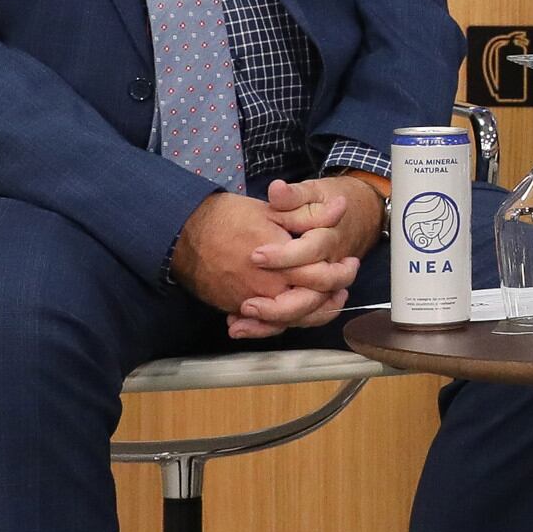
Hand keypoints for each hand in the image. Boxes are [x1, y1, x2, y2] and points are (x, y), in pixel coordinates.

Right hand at [170, 181, 372, 334]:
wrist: (183, 232)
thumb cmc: (228, 217)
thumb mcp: (272, 211)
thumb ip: (310, 215)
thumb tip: (340, 206)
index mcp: (281, 261)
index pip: (321, 277)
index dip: (340, 274)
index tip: (348, 264)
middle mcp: (267, 287)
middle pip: (309, 304)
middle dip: (330, 299)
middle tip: (342, 288)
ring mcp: (250, 300)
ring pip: (289, 319)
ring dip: (311, 314)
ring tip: (326, 302)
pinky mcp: (235, 307)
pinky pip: (264, 325)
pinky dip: (281, 323)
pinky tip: (294, 314)